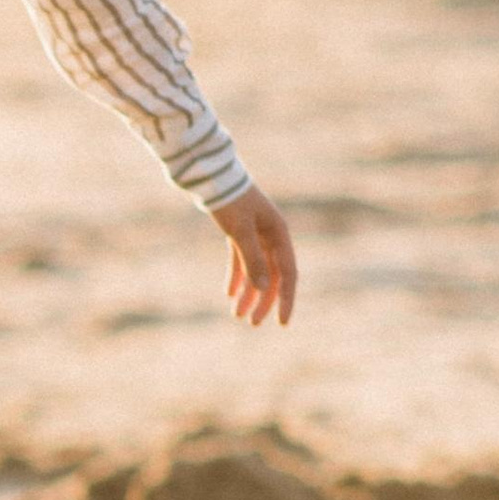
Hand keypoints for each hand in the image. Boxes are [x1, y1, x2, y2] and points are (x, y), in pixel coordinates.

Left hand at [211, 183, 297, 327]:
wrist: (211, 176)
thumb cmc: (229, 201)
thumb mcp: (240, 232)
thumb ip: (253, 260)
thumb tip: (264, 290)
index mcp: (279, 234)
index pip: (288, 274)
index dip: (286, 300)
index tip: (282, 323)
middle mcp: (271, 235)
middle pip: (272, 276)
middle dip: (263, 301)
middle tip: (252, 323)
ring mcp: (256, 233)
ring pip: (256, 270)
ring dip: (248, 293)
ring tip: (237, 316)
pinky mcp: (239, 232)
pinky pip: (241, 260)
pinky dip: (236, 276)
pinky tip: (230, 294)